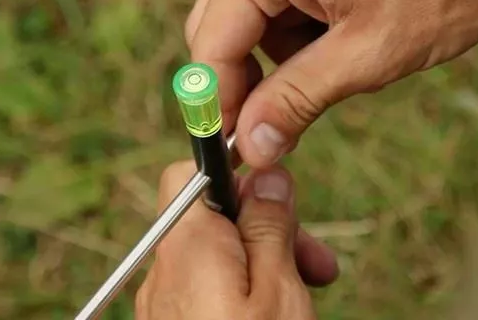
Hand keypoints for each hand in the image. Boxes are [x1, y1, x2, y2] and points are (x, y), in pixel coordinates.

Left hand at [136, 161, 315, 319]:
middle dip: (266, 228)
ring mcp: (163, 302)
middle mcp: (165, 269)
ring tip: (308, 286)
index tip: (274, 186)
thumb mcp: (277, 290)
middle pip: (214, 221)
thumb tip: (266, 177)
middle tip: (314, 257)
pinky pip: (205, 289)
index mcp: (188, 245)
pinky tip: (272, 309)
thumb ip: (269, 228)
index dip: (234, 171)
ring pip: (215, 258)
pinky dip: (240, 289)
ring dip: (260, 261)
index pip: (190, 174)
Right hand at [187, 0, 477, 167]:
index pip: (212, 40)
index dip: (217, 101)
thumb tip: (253, 144)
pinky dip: (300, 22)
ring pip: (252, 9)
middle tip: (279, 120)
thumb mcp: (369, 53)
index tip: (236, 144)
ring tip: (338, 57)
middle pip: (222, 21)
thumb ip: (299, 98)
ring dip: (281, 49)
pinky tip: (342, 29)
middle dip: (249, 74)